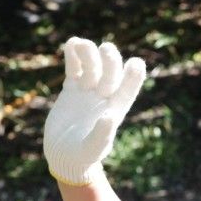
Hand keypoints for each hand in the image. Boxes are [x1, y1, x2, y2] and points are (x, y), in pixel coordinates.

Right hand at [44, 37, 145, 184]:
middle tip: (105, 49)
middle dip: (110, 60)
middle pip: (110, 72)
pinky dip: (73, 57)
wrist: (64, 156)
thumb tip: (109, 116)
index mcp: (116, 109)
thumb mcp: (93, 149)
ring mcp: (88, 90)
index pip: (129, 88)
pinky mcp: (71, 89)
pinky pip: (74, 69)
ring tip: (81, 44)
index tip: (136, 63)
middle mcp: (104, 96)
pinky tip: (71, 43)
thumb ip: (102, 135)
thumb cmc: (83, 157)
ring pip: (91, 66)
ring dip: (88, 54)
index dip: (134, 76)